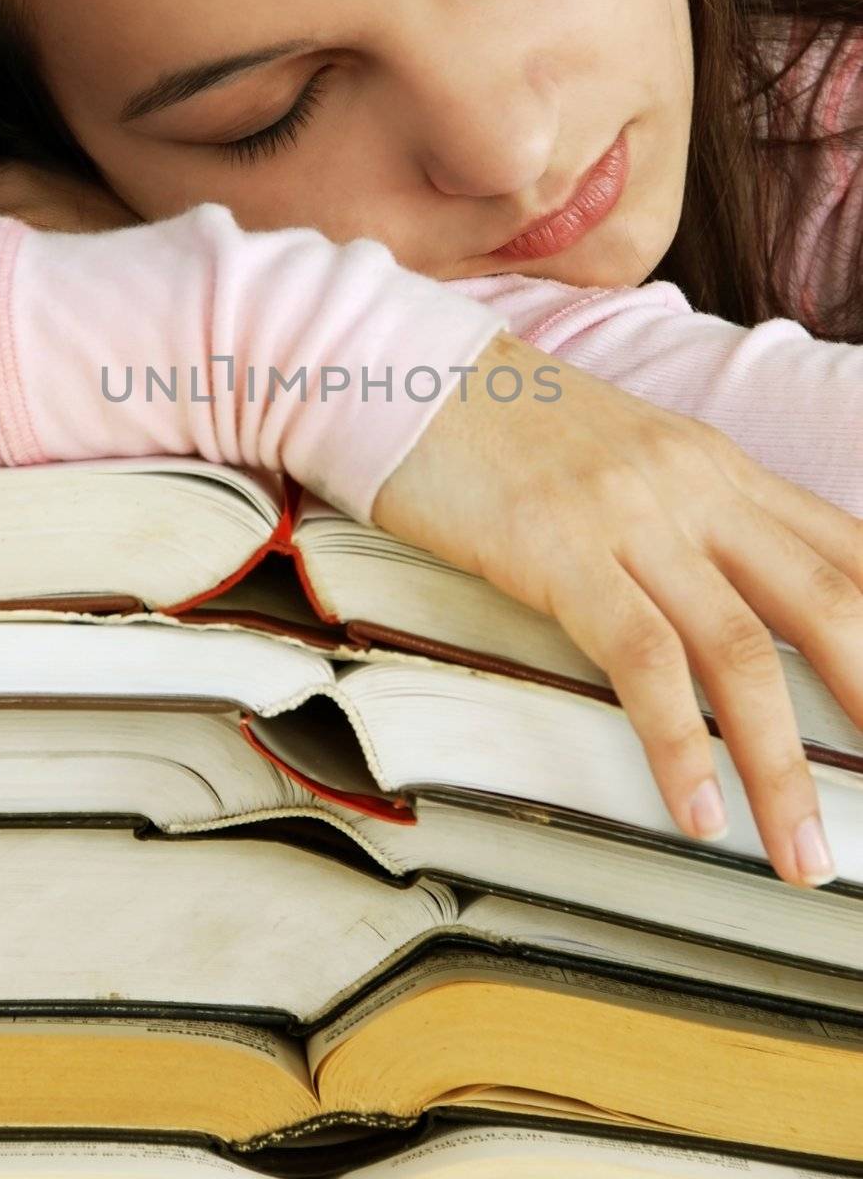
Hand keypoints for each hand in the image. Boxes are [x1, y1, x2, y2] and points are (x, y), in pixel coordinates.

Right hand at [372, 328, 862, 889]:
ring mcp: (629, 515)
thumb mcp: (631, 456)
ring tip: (802, 852)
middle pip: (827, 606)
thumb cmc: (509, 425)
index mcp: (720, 466)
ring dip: (782, 767)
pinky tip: (697, 808)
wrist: (408, 373)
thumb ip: (698, 515)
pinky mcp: (558, 549)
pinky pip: (640, 660)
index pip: (850, 553)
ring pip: (741, 651)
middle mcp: (694, 485)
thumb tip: (747, 598)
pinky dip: (678, 744)